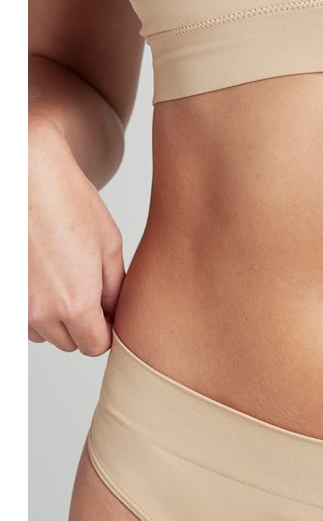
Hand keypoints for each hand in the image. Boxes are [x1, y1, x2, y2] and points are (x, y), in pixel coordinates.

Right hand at [28, 119, 124, 355]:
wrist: (26, 174)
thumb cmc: (68, 201)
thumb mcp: (108, 245)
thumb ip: (114, 290)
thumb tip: (114, 314)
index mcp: (76, 303)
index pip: (94, 346)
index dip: (105, 331)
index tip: (107, 315)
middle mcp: (41, 311)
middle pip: (68, 343)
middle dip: (81, 324)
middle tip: (85, 290)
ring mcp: (15, 303)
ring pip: (41, 332)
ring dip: (53, 316)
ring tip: (59, 277)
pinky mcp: (2, 294)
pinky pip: (19, 316)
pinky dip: (31, 305)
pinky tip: (39, 275)